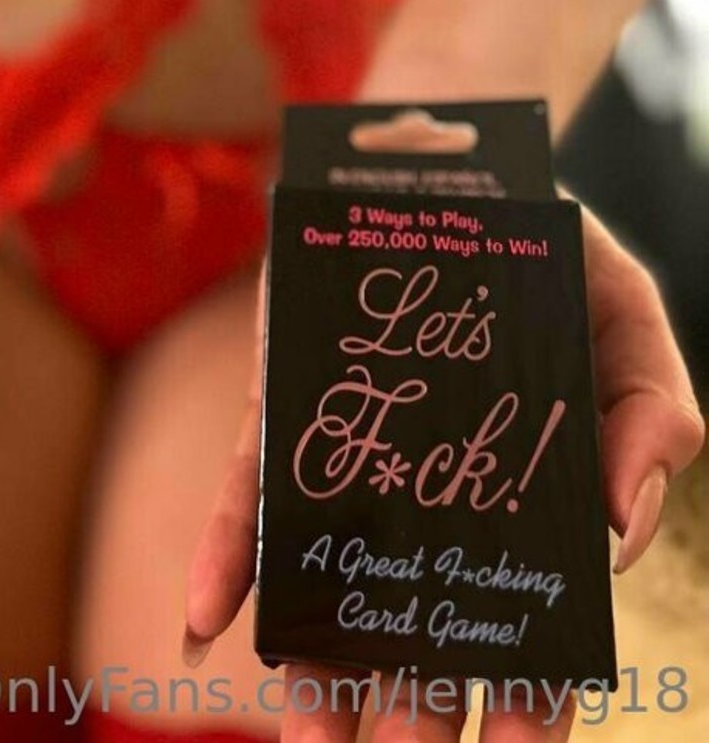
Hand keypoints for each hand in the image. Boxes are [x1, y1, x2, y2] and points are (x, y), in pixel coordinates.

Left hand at [184, 206, 704, 740]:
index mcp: (519, 509)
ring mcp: (352, 464)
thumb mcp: (633, 328)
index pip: (524, 630)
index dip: (526, 701)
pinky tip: (209, 613)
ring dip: (316, 671)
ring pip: (330, 588)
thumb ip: (651, 426)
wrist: (459, 173)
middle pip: (418, 634)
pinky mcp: (286, 413)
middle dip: (411, 714)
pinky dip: (227, 554)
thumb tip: (617, 540)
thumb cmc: (553, 263)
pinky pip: (249, 495)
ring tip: (311, 740)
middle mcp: (428, 504)